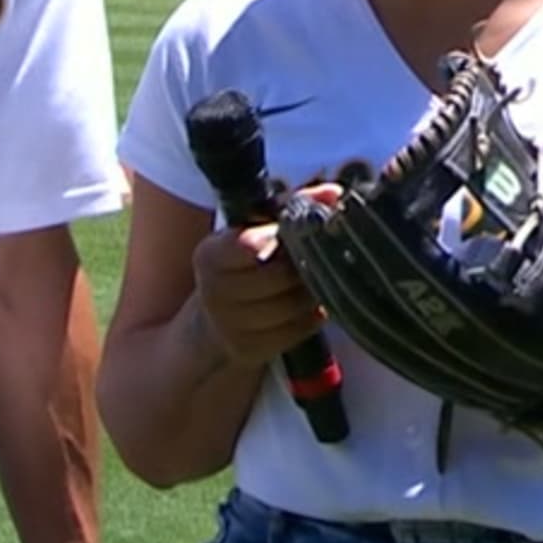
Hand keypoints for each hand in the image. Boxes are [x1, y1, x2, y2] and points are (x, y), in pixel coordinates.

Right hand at [188, 183, 341, 369]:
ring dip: (312, 292)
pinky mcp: (249, 349)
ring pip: (292, 305)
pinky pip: (297, 331)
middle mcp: (213, 291)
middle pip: (278, 276)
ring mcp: (229, 324)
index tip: (289, 237)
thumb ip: (294, 206)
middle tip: (315, 258)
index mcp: (209, 255)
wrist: (215, 319)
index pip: (248, 246)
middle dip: (303, 266)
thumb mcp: (256, 230)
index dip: (277, 240)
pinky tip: (311, 306)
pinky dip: (313, 317)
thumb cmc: (245, 264)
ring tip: (316, 280)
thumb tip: (333, 193)